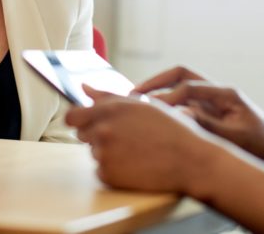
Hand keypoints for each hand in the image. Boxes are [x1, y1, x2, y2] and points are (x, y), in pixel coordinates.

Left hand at [65, 86, 221, 195]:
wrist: (191, 161)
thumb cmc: (170, 129)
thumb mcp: (141, 105)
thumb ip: (108, 96)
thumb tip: (84, 88)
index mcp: (110, 109)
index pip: (72, 116)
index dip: (80, 121)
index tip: (89, 125)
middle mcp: (102, 130)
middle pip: (83, 135)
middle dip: (98, 136)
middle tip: (127, 139)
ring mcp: (104, 154)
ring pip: (94, 153)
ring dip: (109, 154)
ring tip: (137, 152)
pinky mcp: (108, 175)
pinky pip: (101, 172)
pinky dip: (114, 171)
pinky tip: (135, 166)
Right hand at [139, 67, 263, 166]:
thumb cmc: (262, 147)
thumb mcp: (237, 138)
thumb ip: (208, 125)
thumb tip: (181, 115)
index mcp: (226, 93)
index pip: (188, 87)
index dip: (166, 97)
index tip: (148, 109)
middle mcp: (217, 92)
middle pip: (181, 75)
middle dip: (156, 82)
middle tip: (132, 93)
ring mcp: (213, 100)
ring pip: (180, 87)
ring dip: (158, 91)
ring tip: (134, 101)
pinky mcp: (210, 111)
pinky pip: (183, 102)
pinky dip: (166, 105)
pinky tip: (151, 116)